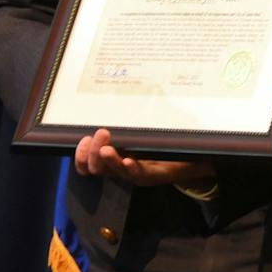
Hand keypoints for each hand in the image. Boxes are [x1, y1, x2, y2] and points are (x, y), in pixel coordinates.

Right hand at [72, 127, 216, 188]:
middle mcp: (121, 169)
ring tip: (107, 149)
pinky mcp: (154, 176)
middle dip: (93, 153)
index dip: (81, 155)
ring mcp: (136, 175)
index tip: (84, 139)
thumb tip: (114, 95)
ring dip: (110, 160)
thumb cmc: (161, 144)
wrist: (189, 160)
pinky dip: (132, 168)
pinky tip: (129, 161)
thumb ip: (128, 122)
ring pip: (115, 172)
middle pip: (96, 168)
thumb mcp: (140, 132)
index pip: (87, 164)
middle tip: (100, 133)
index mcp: (114, 159)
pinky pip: (139, 174)